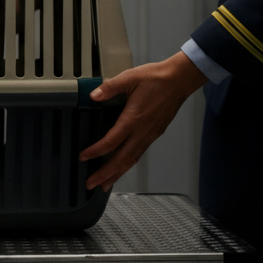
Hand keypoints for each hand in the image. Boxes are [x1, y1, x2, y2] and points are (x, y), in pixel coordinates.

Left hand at [80, 50, 207, 191]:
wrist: (179, 80)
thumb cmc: (156, 78)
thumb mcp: (129, 77)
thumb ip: (109, 88)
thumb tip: (93, 96)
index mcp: (133, 119)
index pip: (111, 142)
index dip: (95, 152)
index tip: (83, 157)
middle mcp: (142, 131)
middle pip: (121, 159)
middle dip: (105, 174)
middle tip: (91, 185)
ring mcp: (150, 134)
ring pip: (132, 160)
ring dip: (117, 174)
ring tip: (104, 185)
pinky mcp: (155, 133)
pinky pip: (139, 154)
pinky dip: (128, 164)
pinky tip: (122, 166)